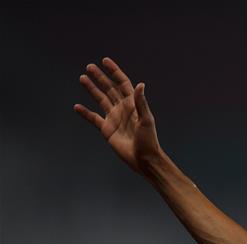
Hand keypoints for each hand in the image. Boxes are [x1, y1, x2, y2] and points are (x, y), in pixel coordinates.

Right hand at [74, 57, 161, 173]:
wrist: (143, 159)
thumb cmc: (148, 140)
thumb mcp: (146, 120)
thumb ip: (141, 102)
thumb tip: (140, 84)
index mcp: (133, 104)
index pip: (123, 83)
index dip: (114, 72)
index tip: (105, 61)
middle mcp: (122, 108)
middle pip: (109, 89)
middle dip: (100, 77)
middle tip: (89, 66)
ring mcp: (114, 118)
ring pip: (100, 99)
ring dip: (92, 89)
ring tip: (82, 78)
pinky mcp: (107, 129)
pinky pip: (93, 118)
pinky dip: (85, 113)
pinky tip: (77, 106)